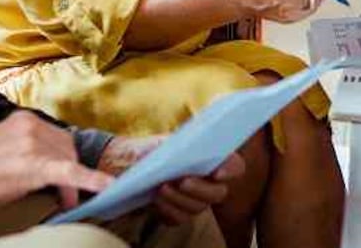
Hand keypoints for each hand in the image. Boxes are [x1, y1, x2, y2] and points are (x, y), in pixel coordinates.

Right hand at [0, 111, 113, 225]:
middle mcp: (32, 126)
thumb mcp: (3, 148)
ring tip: (64, 200)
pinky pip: (71, 172)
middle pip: (67, 148)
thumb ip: (28, 150)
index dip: (64, 159)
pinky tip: (107, 187)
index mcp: (24, 120)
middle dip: (69, 170)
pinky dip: (92, 180)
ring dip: (70, 183)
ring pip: (67, 162)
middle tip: (66, 194)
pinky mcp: (36, 164)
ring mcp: (35, 143)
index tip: (67, 175)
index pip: (57, 138)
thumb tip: (49, 170)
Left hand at [98, 136, 245, 225]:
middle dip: (200, 189)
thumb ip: (178, 146)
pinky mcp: (177, 213)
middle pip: (217, 194)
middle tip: (182, 181)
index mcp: (211, 160)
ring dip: (179, 199)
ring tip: (161, 188)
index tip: (218, 173)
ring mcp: (193, 200)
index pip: (234, 166)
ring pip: (197, 208)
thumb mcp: (165, 142)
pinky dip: (167, 211)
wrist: (126, 164)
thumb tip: (180, 153)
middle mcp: (208, 183)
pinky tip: (156, 201)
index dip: (231, 170)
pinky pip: (179, 219)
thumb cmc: (150, 149)